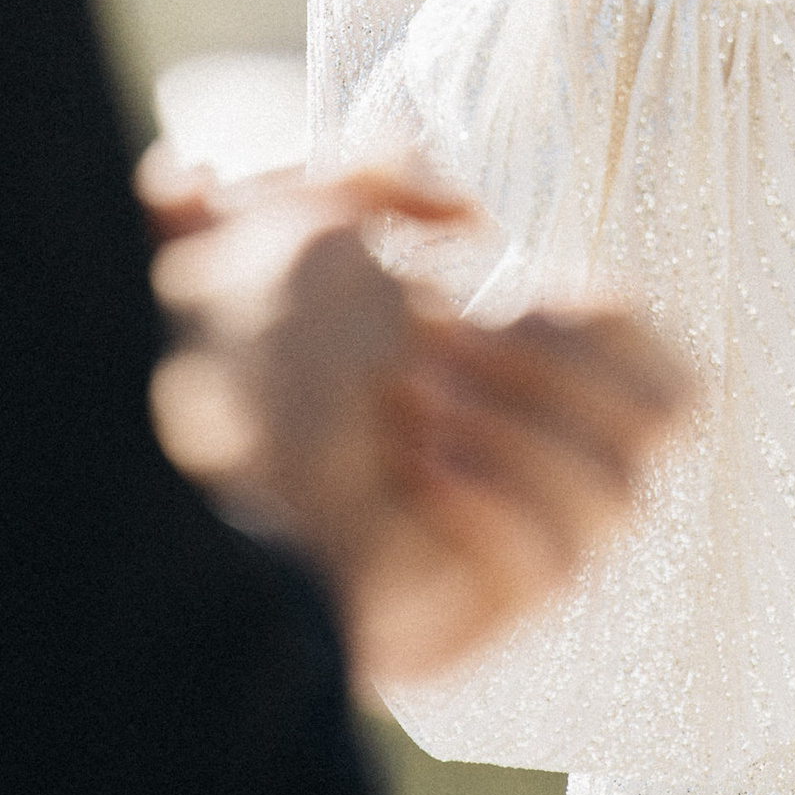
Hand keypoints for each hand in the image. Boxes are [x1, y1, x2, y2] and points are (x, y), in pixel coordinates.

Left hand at [145, 168, 693, 690]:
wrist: (133, 489)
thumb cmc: (196, 363)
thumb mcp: (274, 231)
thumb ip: (368, 178)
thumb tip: (466, 206)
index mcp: (511, 388)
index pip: (657, 364)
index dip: (608, 316)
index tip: (501, 281)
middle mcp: (527, 471)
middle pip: (661, 415)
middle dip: (551, 358)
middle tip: (430, 338)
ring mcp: (505, 550)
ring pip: (621, 489)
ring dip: (526, 426)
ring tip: (409, 401)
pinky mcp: (467, 615)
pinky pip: (552, 561)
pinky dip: (497, 497)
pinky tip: (412, 465)